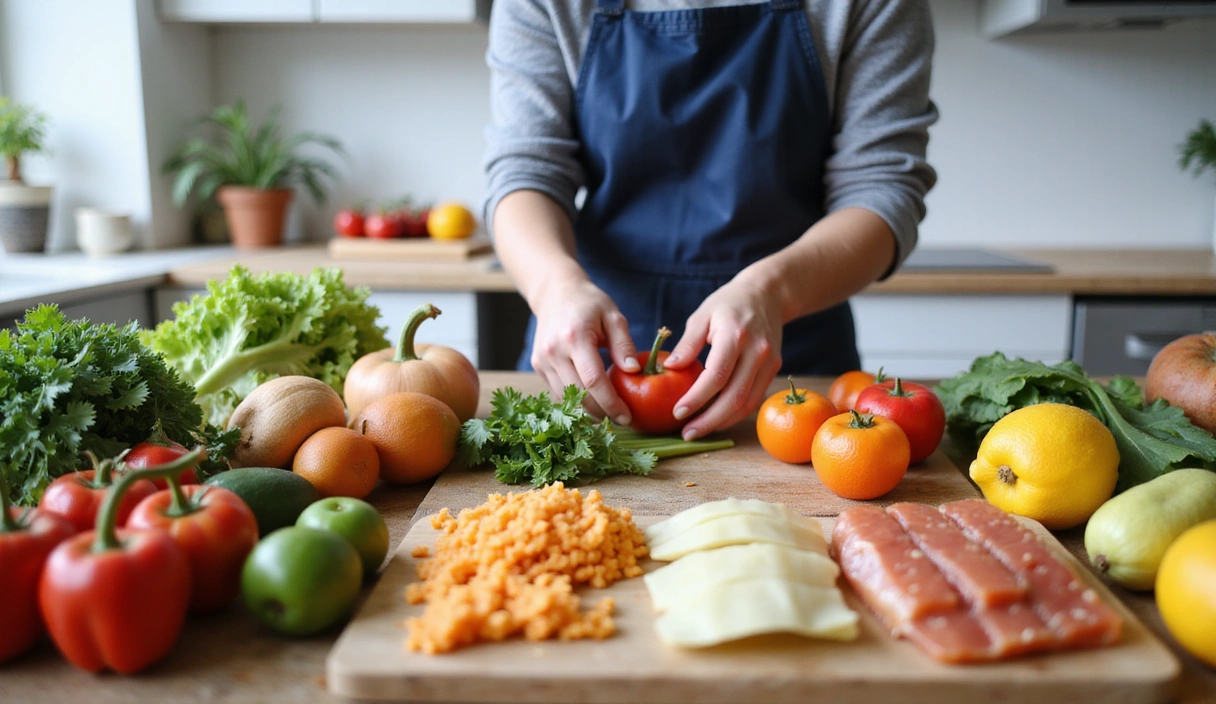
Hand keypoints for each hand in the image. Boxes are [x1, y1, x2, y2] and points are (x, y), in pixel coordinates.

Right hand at [530, 276, 639, 423]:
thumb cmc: (589, 303)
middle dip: (601, 413)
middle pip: (578, 395)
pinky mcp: (538, 367)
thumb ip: (624, 344)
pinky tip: (592, 403)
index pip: (593, 380)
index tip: (627, 417)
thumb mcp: (613, 316)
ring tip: (608, 414)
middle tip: (621, 420)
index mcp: (575, 338)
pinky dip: (574, 402)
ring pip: (565, 399)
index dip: (611, 403)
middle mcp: (554, 352)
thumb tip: (635, 372)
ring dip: (588, 412)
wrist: (555, 293)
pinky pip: (557, 393)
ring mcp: (542, 361)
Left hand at [664, 276, 784, 439]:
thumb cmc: (728, 303)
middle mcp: (757, 351)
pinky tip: (716, 420)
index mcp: (736, 335)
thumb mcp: (703, 315)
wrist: (768, 294)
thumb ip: (688, 343)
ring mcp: (769, 362)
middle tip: (686, 434)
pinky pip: (754, 399)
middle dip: (709, 420)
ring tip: (698, 431)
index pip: (716, 375)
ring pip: (747, 403)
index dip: (697, 398)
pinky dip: (735, 413)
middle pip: (734, 396)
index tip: (677, 413)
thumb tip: (669, 369)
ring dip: (722, 422)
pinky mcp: (774, 369)